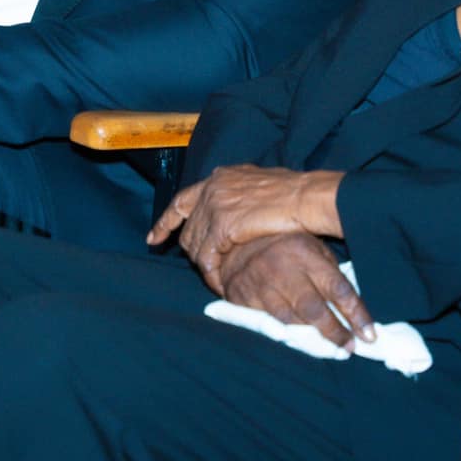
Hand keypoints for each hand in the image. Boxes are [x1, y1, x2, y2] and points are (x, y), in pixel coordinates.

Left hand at [146, 165, 343, 289]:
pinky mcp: (222, 224)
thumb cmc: (294, 194)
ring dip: (203, 264)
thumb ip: (239, 195)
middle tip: (200, 267)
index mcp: (220, 177)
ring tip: (213, 279)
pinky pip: (207, 256)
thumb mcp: (259, 186)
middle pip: (187, 225)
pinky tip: (218, 283)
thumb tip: (234, 208)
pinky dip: (211, 272)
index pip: (182, 199)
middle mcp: (212, 188)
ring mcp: (215, 205)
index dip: (167, 221)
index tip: (153, 237)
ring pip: (194, 243)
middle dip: (189, 249)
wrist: (306, 197)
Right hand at [216, 232, 373, 348]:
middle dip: (334, 332)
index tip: (369, 335)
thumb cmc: (286, 248)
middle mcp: (282, 268)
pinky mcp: (242, 298)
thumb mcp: (312, 249)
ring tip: (329, 350)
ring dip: (311, 340)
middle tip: (349, 348)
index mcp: (305, 252)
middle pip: (313, 309)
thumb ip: (331, 275)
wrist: (237, 245)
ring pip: (290, 321)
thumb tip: (355, 311)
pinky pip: (267, 325)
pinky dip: (285, 337)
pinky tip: (298, 344)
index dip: (356, 314)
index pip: (337, 288)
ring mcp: (260, 284)